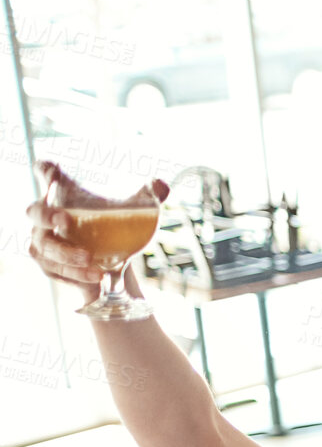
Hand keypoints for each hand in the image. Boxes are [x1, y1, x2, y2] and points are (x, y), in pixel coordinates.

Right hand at [26, 162, 169, 306]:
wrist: (112, 264)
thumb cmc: (116, 228)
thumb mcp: (135, 213)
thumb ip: (149, 196)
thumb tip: (163, 185)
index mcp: (65, 194)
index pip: (46, 173)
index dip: (45, 170)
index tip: (51, 171)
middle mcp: (47, 214)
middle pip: (34, 211)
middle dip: (46, 215)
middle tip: (66, 219)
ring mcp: (43, 240)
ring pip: (44, 246)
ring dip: (65, 253)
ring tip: (90, 259)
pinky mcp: (48, 263)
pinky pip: (55, 269)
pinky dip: (75, 274)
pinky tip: (96, 276)